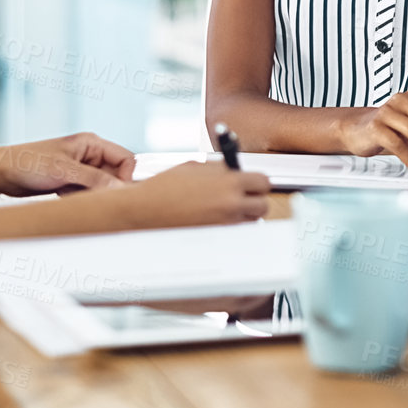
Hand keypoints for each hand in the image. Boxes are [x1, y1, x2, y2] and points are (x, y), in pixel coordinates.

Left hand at [0, 132, 137, 195]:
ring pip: (101, 186)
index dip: (125, 176)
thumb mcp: (65, 171)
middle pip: (115, 174)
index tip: (116, 192)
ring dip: (91, 194)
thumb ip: (95, 179)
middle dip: (106, 188)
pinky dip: (80, 198)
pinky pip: (87, 193)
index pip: (125, 159)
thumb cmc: (28, 163)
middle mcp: (89, 154)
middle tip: (91, 197)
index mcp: (91, 143)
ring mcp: (80, 169)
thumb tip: (121, 188)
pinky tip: (63, 196)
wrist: (0, 173)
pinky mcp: (70, 181)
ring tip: (70, 193)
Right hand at [125, 161, 271, 227]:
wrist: (143, 211)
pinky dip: (229, 228)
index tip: (252, 183)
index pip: (263, 182)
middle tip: (243, 198)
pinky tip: (214, 221)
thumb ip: (221, 169)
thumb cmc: (163, 188)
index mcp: (229, 183)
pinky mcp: (215, 240)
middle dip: (255, 201)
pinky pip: (233, 234)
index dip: (257, 183)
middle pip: (263, 206)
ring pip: (250, 223)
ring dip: (244, 216)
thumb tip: (236, 170)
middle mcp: (231, 205)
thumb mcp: (196, 167)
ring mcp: (224, 225)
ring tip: (225, 210)